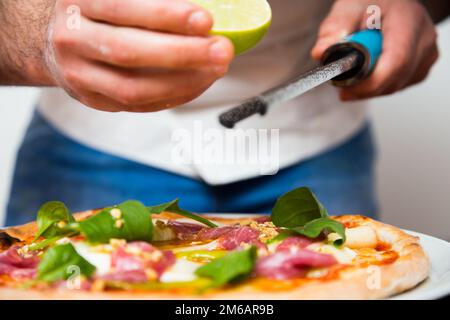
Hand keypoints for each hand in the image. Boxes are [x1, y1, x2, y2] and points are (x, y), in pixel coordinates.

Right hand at [46, 0, 233, 111]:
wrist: (54, 41)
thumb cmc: (94, 12)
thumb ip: (148, 3)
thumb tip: (200, 16)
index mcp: (79, 2)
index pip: (123, 8)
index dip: (167, 15)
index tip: (205, 20)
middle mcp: (73, 39)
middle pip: (129, 52)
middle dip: (182, 54)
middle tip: (222, 51)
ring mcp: (80, 75)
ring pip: (134, 89)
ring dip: (183, 82)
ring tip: (216, 70)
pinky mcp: (94, 100)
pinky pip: (140, 105)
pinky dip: (174, 96)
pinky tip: (198, 83)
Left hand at [311, 0, 438, 100]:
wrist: (385, 2)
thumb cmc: (370, 2)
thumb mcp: (347, 8)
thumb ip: (333, 30)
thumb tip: (322, 53)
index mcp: (408, 20)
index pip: (395, 62)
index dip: (369, 82)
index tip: (345, 86)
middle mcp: (423, 38)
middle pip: (394, 79)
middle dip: (363, 87)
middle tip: (340, 83)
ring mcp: (426, 54)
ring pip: (394, 87)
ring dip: (368, 87)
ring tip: (351, 72)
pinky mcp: (422, 67)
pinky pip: (397, 86)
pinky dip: (378, 85)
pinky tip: (367, 72)